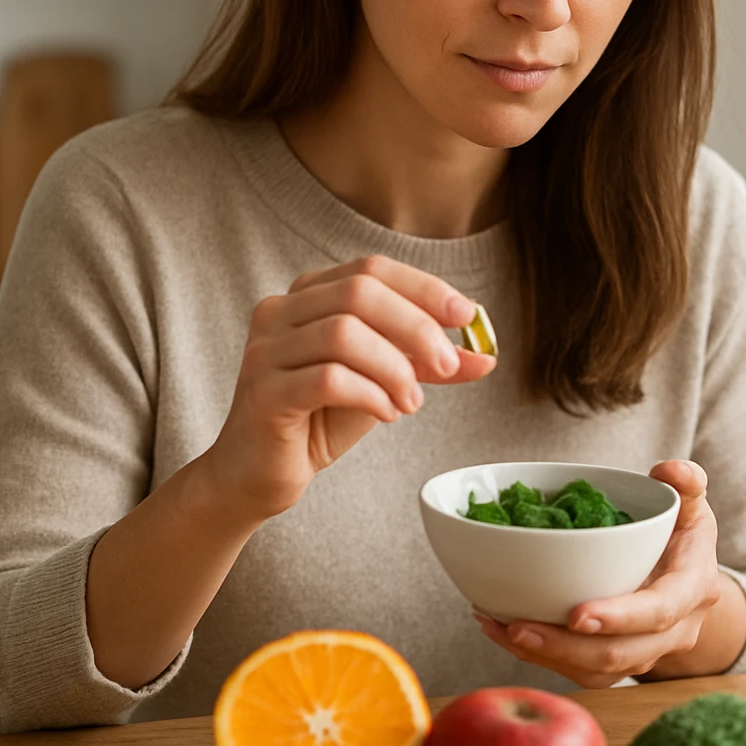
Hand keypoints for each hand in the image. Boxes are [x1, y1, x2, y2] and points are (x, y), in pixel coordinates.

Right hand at [199, 255, 495, 522]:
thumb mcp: (383, 383)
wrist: (260, 476)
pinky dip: (370, 394)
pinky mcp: (264, 392)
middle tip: (448, 365)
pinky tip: (386, 413)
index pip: (372, 269)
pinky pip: (328, 378)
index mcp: (308, 296)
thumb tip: (486, 355)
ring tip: (411, 402)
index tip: (467, 316)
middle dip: (416, 327)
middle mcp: (280, 311)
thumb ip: (426, 364)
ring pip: (344, 333)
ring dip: (394, 368)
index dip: (424, 288)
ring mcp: (266, 350)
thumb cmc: (318, 421)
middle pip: (360, 292)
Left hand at [476, 460, 730, 687]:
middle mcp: (674, 632)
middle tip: (518, 627)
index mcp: (692, 589)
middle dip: (566, 646)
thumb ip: (686, 482)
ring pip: (597, 671)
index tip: (576, 615)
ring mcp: (647, 654)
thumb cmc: (685, 535)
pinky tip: (505, 633)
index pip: (658, 612)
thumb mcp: (691, 504)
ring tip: (500, 628)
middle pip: (621, 654)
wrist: (693, 581)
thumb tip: (670, 469)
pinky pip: (581, 671)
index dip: (619, 617)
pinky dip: (542, 658)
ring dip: (546, 656)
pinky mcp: (620, 664)